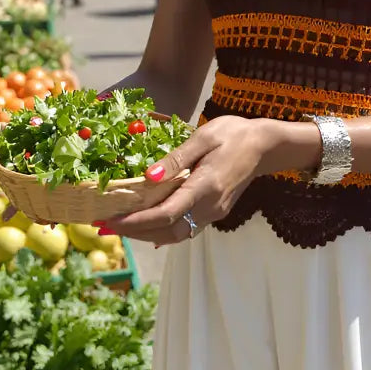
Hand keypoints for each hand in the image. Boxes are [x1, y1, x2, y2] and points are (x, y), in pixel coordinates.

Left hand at [100, 115, 280, 245]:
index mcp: (204, 187)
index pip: (164, 215)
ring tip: (122, 226)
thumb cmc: (233, 134)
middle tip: (106, 226)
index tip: (110, 220)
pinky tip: (147, 227)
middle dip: (135, 233)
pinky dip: (163, 231)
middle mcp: (209, 207)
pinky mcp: (216, 212)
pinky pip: (186, 229)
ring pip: (177, 235)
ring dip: (148, 234)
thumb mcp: (203, 137)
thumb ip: (176, 159)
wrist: (265, 146)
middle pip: (167, 232)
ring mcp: (214, 213)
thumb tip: (148, 177)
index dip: (135, 222)